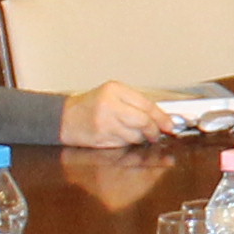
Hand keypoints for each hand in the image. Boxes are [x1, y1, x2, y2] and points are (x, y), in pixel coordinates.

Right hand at [59, 81, 175, 148]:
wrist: (63, 118)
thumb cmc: (89, 105)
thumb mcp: (112, 94)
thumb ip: (135, 102)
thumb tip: (161, 116)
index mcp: (114, 90)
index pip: (146, 105)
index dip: (161, 117)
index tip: (169, 125)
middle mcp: (110, 106)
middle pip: (143, 122)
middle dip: (154, 131)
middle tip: (157, 134)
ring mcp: (105, 123)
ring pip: (135, 135)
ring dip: (140, 138)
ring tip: (134, 133)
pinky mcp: (101, 139)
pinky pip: (124, 144)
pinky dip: (128, 142)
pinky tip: (122, 137)